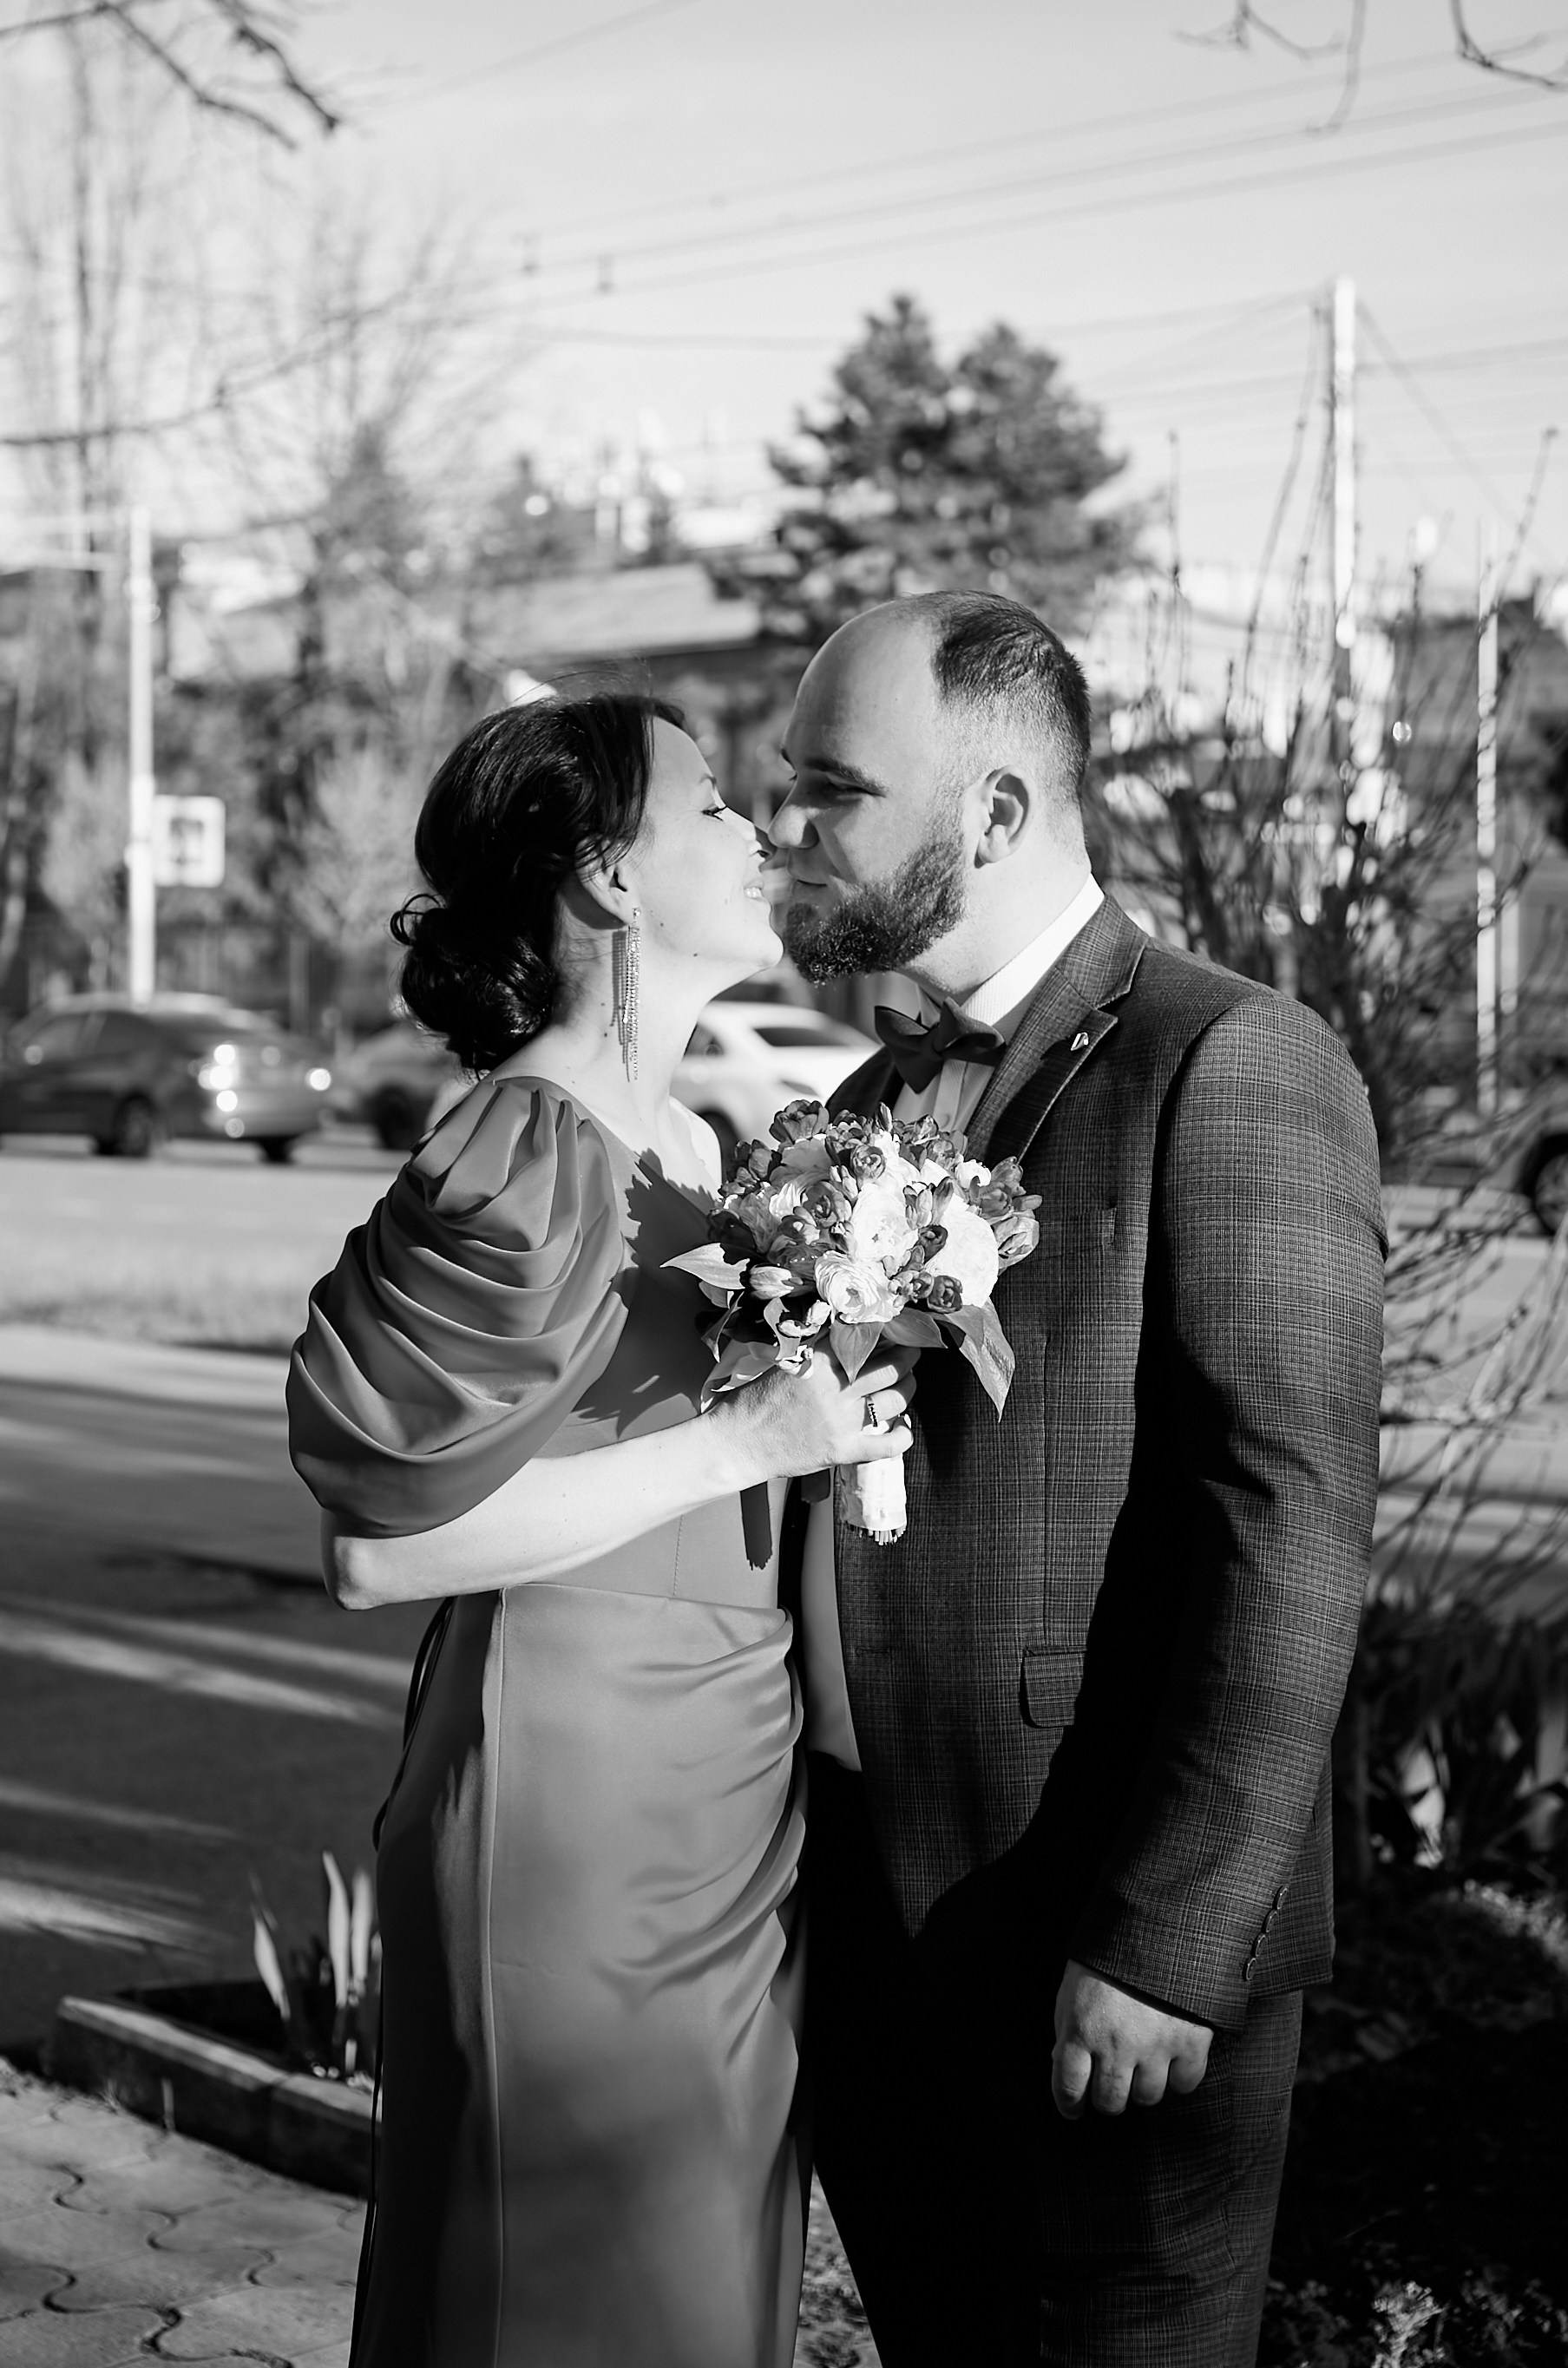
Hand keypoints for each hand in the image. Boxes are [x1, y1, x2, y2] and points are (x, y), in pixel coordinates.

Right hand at [710, 1346, 915, 1485]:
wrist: (738, 1443)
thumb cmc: (753, 1403)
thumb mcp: (785, 1365)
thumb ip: (818, 1355)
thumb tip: (847, 1341)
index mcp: (819, 1363)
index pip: (864, 1339)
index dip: (886, 1333)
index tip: (895, 1330)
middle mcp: (836, 1390)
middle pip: (890, 1368)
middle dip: (908, 1357)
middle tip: (911, 1353)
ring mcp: (842, 1422)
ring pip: (895, 1401)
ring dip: (907, 1389)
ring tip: (907, 1384)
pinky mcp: (843, 1450)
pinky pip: (887, 1445)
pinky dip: (902, 1437)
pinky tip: (904, 1430)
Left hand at [1051, 1960, 1212, 2118]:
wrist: (1158, 1923)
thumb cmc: (1109, 1955)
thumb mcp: (1073, 1987)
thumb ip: (1067, 2028)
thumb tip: (1063, 2064)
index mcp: (1080, 2028)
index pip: (1068, 2089)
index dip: (1070, 2104)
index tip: (1074, 2109)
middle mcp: (1116, 2045)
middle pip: (1110, 2102)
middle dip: (1107, 2096)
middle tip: (1112, 2082)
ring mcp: (1155, 2046)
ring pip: (1148, 2097)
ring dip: (1143, 2085)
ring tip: (1143, 2063)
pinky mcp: (1190, 2041)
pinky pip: (1185, 2083)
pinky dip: (1180, 2076)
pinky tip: (1173, 2058)